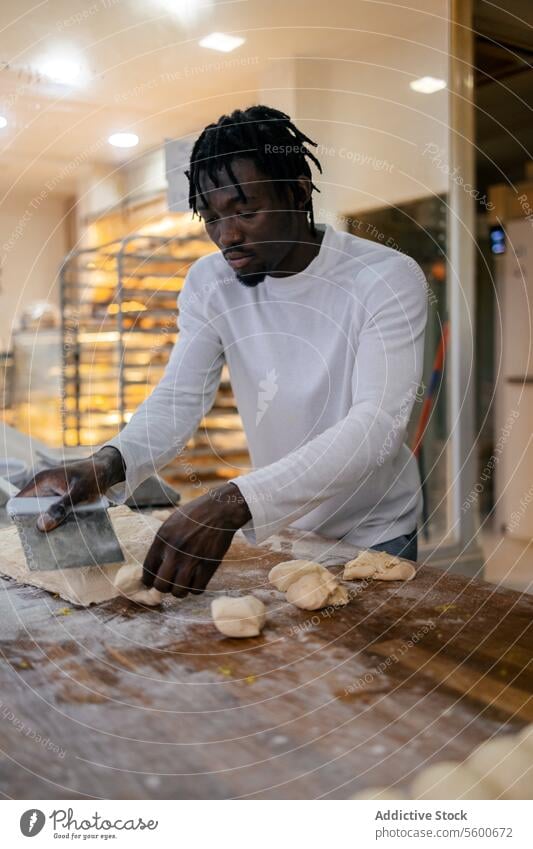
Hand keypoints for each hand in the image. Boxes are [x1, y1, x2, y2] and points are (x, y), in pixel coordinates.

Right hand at [16, 447, 125, 530]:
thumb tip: (42, 525)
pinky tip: (67, 528)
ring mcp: (50, 493)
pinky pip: (53, 512)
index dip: (21, 517)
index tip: (33, 531)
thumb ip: (61, 508)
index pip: (18, 502)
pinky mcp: (59, 498)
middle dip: (38, 523)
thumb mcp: (79, 493)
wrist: (107, 470)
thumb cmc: (93, 476)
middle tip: (49, 537)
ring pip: (42, 513)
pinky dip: (58, 519)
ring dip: (50, 523)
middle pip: (29, 510)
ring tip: (60, 534)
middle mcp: (42, 487)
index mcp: (41, 481)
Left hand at [142, 482, 250, 596]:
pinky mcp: (208, 566)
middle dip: (164, 587)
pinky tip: (197, 581)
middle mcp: (174, 551)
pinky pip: (197, 590)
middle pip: (161, 586)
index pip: (147, 570)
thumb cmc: (195, 514)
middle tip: (170, 583)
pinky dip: (196, 589)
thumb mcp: (171, 523)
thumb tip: (155, 564)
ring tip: (184, 583)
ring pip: (178, 592)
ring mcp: (191, 560)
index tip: (152, 582)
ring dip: (180, 590)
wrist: (220, 510)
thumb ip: (162, 543)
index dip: (148, 580)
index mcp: (162, 539)